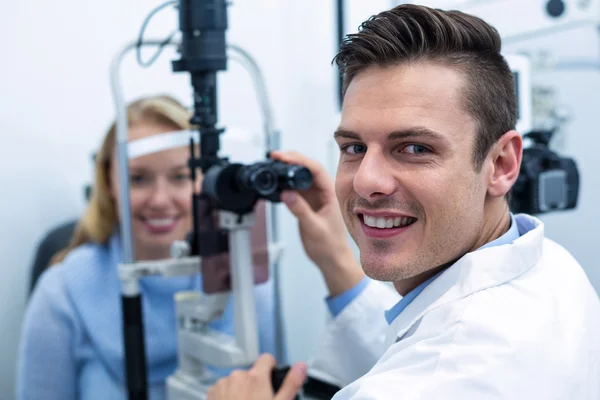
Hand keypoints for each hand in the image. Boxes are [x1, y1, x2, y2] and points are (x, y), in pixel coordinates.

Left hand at [206, 354, 305, 399]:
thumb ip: (291, 384)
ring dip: (241, 390)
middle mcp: (238, 376)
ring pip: (237, 381)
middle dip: (256, 384)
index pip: (267, 359)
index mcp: (256, 377)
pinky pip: (223, 388)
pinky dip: (228, 395)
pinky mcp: (213, 393)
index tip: (271, 381)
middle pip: (252, 373)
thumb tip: (301, 366)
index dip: (272, 368)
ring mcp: (223, 384)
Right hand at [270, 151, 363, 296]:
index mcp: (330, 194)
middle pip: (307, 168)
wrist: (331, 259)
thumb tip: (286, 193)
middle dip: (291, 159)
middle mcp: (323, 192)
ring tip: (274, 163)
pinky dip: (286, 182)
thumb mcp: (314, 228)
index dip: (299, 160)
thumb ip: (301, 211)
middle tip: (275, 156)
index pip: (315, 169)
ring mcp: (314, 197)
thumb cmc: (330, 246)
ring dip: (288, 169)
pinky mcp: (307, 203)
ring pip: (300, 176)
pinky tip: (277, 180)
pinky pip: (296, 188)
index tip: (284, 157)